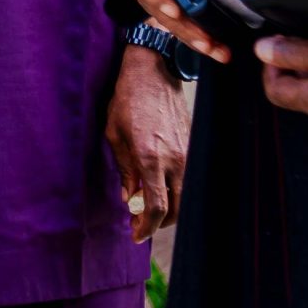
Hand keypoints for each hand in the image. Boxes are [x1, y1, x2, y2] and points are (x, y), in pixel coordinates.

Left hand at [104, 44, 189, 242]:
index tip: (135, 234)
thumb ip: (124, 170)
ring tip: (148, 208)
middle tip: (139, 224)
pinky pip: (189, 180)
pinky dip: (177, 192)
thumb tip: (130, 199)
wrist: (153, 73)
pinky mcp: (194, 147)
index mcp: (150, 159)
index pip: (157, 207)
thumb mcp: (114, 135)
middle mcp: (175, 161)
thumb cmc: (127, 101)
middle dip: (158, 224)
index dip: (146, 227)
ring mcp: (188, 154)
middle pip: (176, 211)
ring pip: (186, 198)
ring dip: (169, 210)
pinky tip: (161, 189)